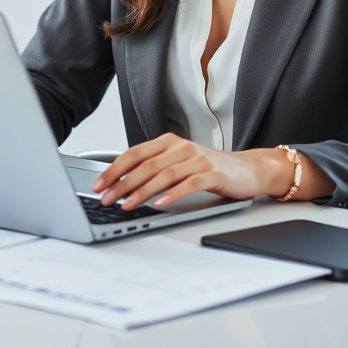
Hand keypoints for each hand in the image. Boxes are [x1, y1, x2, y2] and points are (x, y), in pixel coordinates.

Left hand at [90, 133, 285, 210]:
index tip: (98, 185)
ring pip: (164, 174)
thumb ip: (155, 168)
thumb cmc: (210, 169)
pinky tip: (161, 204)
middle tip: (106, 199)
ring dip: (142, 191)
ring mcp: (198, 159)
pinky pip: (189, 183)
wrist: (248, 169)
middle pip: (145, 165)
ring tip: (127, 205)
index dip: (114, 169)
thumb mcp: (179, 163)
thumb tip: (122, 186)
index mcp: (168, 142)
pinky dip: (173, 194)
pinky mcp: (213, 173)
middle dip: (122, 183)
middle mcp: (181, 147)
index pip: (134, 154)